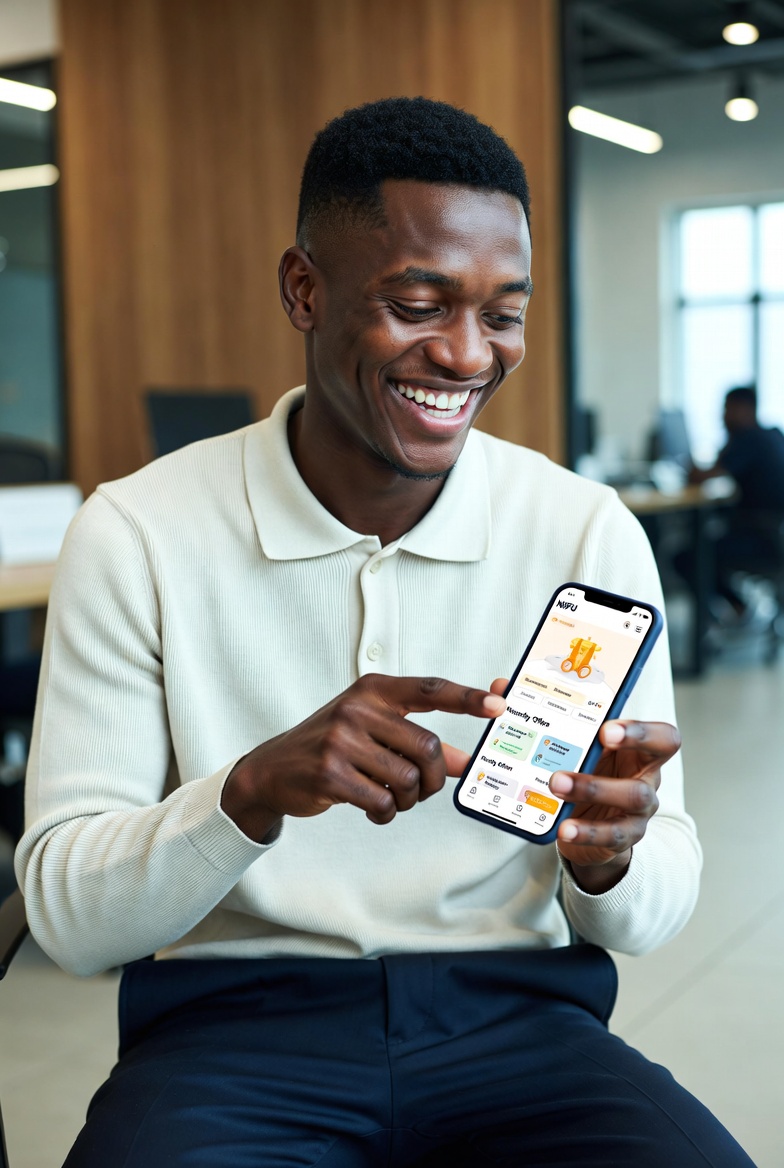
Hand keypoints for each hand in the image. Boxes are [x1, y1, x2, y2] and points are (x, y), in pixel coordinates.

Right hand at [222, 674, 504, 841]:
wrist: (272, 770)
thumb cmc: (332, 747)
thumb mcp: (374, 735)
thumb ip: (417, 743)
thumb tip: (466, 763)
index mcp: (373, 690)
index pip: (429, 689)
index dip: (467, 697)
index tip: (499, 704)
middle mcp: (357, 708)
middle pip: (427, 747)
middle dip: (433, 779)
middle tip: (422, 790)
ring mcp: (341, 740)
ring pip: (408, 779)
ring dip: (407, 800)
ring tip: (391, 799)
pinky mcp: (329, 773)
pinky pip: (382, 802)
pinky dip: (385, 814)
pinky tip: (373, 809)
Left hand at [486, 679, 680, 894]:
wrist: (589, 822)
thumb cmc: (586, 772)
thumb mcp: (575, 745)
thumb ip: (546, 715)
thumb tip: (503, 687)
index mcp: (639, 750)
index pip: (663, 737)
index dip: (642, 731)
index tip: (607, 728)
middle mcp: (646, 779)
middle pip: (651, 769)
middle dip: (618, 758)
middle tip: (588, 747)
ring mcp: (639, 812)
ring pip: (631, 800)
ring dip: (593, 790)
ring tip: (555, 785)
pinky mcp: (623, 838)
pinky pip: (611, 836)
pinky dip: (586, 832)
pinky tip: (563, 827)